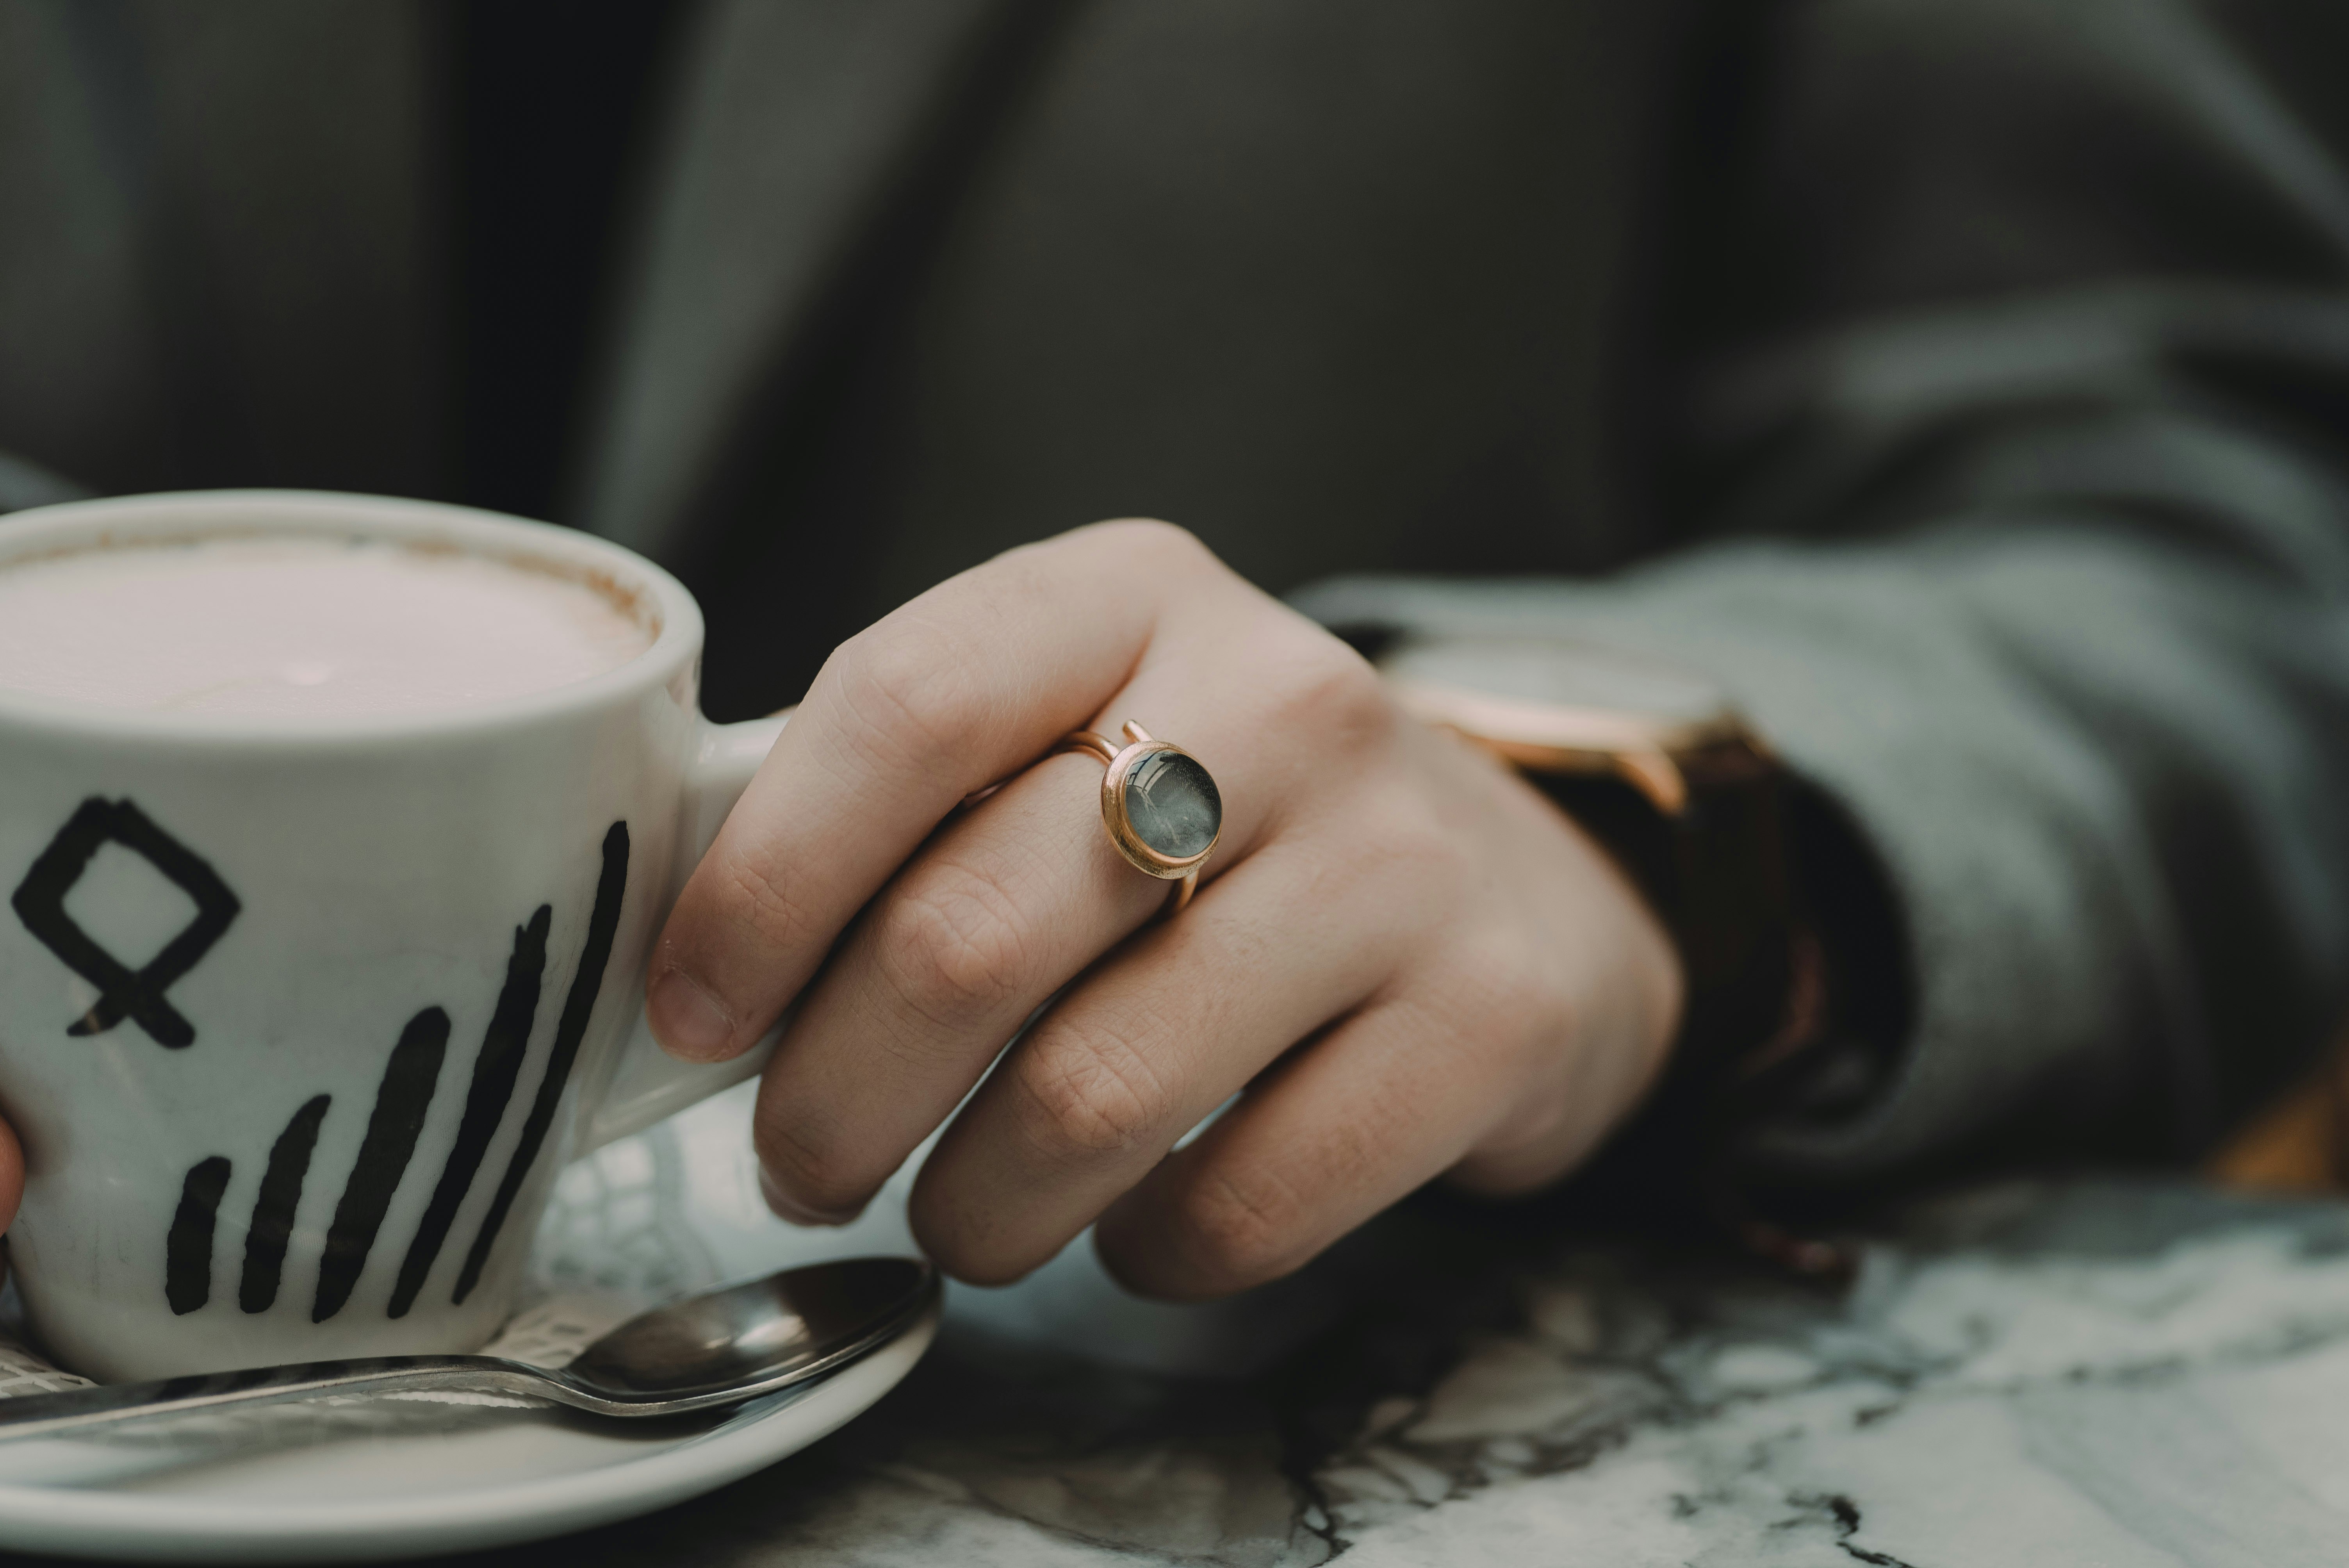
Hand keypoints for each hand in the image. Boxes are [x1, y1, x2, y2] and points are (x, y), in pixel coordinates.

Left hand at [646, 522, 1682, 1298]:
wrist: (1515, 884)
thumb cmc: (1227, 824)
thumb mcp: (1074, 737)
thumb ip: (904, 810)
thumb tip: (696, 977)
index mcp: (1132, 595)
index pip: (901, 710)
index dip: (758, 891)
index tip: (692, 1019)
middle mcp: (1280, 698)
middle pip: (968, 934)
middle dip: (832, 1101)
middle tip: (803, 1164)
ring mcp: (1398, 858)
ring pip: (1092, 1095)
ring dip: (973, 1207)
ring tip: (958, 1216)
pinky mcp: (1485, 1017)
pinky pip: (1246, 1203)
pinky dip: (1149, 1255)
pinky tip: (1134, 1226)